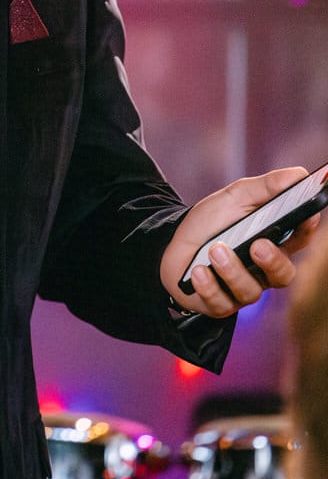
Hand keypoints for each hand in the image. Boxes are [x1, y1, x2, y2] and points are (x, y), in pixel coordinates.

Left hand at [160, 167, 321, 317]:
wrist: (170, 241)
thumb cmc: (210, 221)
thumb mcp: (235, 197)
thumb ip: (267, 187)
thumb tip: (300, 174)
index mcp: (274, 241)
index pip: (300, 238)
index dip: (307, 228)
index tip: (307, 215)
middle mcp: (262, 270)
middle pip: (283, 275)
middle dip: (273, 262)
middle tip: (258, 245)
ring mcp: (241, 290)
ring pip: (250, 291)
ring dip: (232, 270)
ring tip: (215, 250)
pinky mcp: (218, 304)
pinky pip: (220, 303)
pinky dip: (209, 286)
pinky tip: (198, 272)